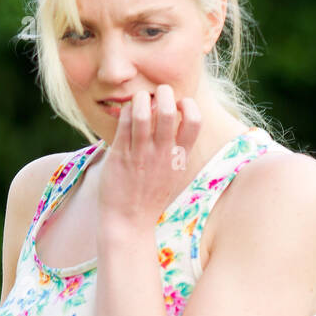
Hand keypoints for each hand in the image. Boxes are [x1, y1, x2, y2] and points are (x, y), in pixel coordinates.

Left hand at [98, 84, 201, 234]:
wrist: (129, 223)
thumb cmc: (149, 196)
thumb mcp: (172, 174)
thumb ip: (176, 149)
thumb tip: (174, 120)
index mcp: (179, 158)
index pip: (195, 121)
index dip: (189, 104)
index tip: (179, 105)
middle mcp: (162, 154)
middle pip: (168, 110)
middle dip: (164, 92)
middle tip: (157, 94)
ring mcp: (141, 155)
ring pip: (143, 111)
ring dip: (141, 98)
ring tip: (139, 100)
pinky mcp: (120, 156)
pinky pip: (124, 122)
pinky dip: (126, 110)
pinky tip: (127, 114)